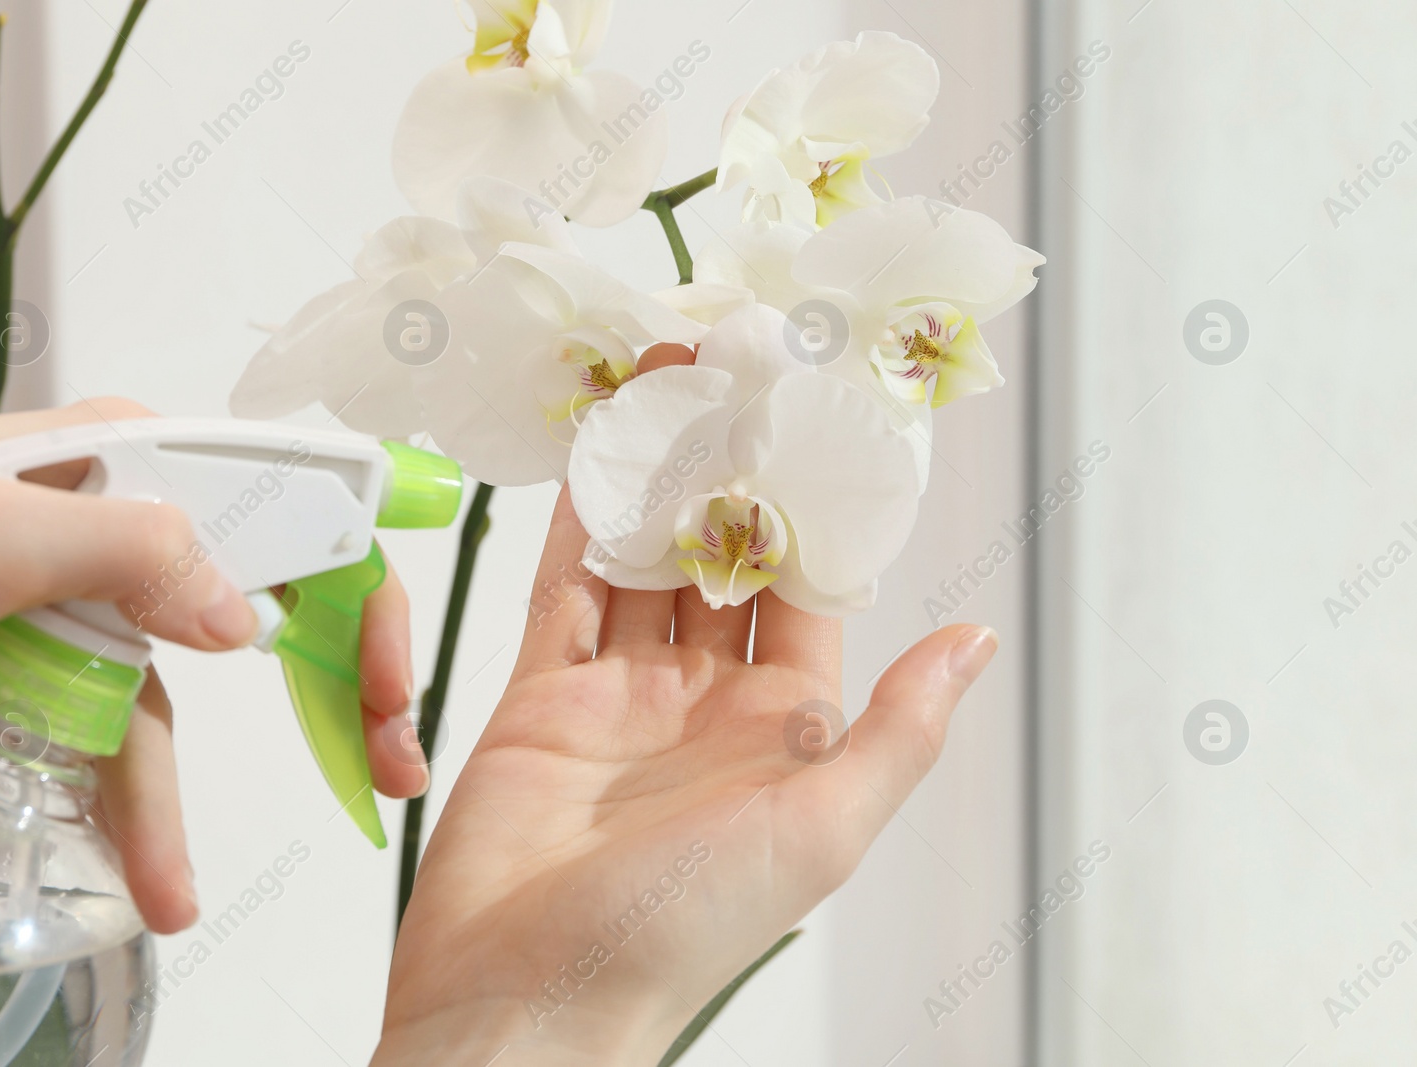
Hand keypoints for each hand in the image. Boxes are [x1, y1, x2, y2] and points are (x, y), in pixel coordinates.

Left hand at [0, 397, 426, 933]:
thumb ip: (129, 549)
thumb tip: (253, 616)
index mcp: (119, 453)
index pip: (284, 498)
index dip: (355, 580)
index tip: (387, 672)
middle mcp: (113, 522)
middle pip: (262, 594)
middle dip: (330, 679)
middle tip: (383, 753)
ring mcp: (75, 606)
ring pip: (178, 697)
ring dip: (183, 793)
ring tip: (181, 882)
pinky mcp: (36, 678)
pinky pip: (111, 747)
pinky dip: (133, 812)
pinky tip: (147, 872)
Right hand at [376, 355, 996, 1064]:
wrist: (524, 995)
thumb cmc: (678, 933)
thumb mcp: (820, 829)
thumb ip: (899, 732)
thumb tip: (976, 641)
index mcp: (784, 731)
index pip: (809, 592)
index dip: (813, 509)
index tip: (816, 423)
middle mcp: (707, 703)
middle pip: (724, 563)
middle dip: (729, 475)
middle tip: (734, 377)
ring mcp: (622, 695)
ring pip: (647, 563)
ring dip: (657, 482)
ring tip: (669, 387)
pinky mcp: (543, 695)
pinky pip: (567, 590)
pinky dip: (579, 524)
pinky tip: (595, 455)